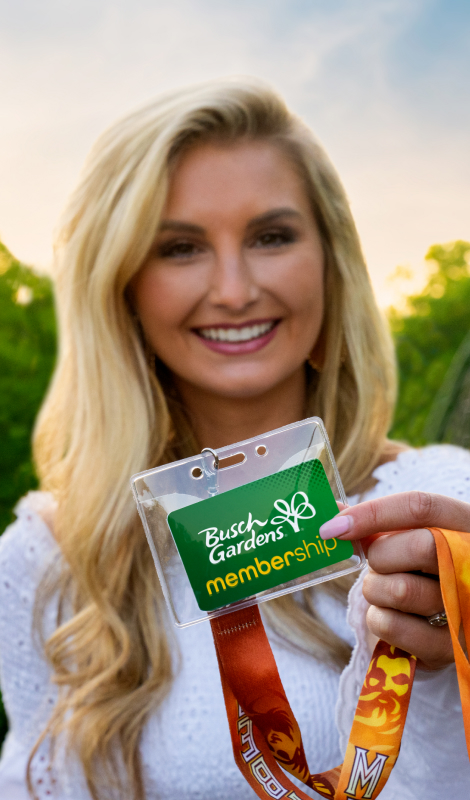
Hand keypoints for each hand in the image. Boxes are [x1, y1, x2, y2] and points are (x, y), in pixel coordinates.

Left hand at [319, 491, 469, 669]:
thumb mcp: (404, 538)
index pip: (420, 507)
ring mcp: (466, 606)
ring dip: (376, 590)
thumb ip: (372, 525)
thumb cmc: (418, 568)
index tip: (332, 527)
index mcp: (463, 524)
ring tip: (386, 591)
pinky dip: (378, 619)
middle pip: (420, 546)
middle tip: (376, 564)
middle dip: (381, 556)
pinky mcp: (450, 646)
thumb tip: (330, 509)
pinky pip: (393, 625)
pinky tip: (393, 617)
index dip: (373, 513)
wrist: (441, 621)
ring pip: (401, 589)